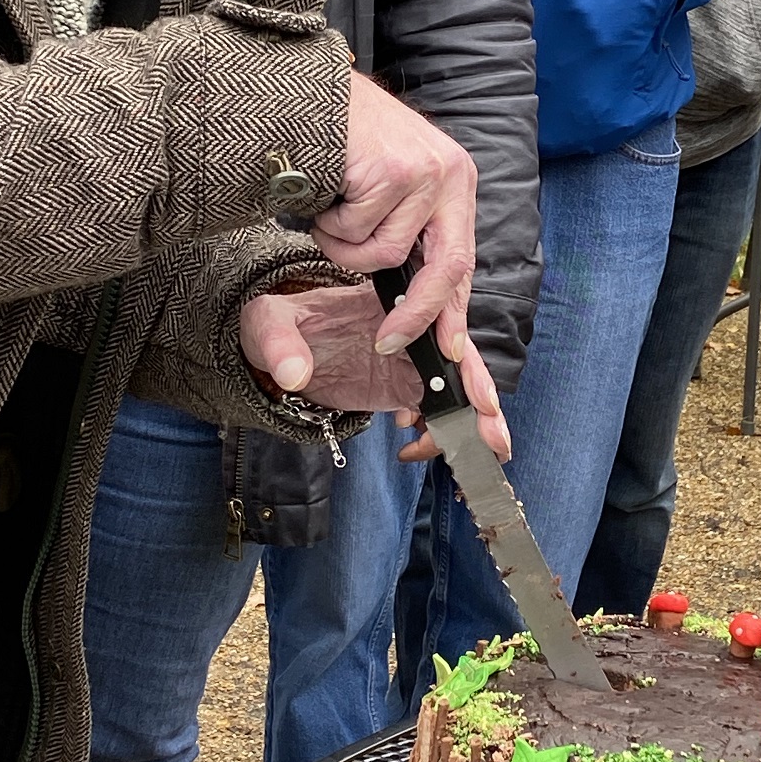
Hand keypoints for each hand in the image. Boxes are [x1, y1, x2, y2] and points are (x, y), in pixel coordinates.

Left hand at [239, 285, 510, 458]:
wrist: (274, 349)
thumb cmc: (275, 325)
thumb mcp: (267, 323)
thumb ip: (279, 343)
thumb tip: (293, 373)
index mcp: (386, 305)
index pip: (433, 322)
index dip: (456, 354)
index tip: (466, 385)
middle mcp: (408, 332)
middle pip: (457, 361)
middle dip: (480, 399)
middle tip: (493, 436)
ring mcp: (409, 363)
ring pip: (454, 390)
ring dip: (472, 423)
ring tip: (482, 455)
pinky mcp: (403, 390)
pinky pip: (435, 412)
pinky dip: (440, 434)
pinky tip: (413, 449)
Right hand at [313, 72, 477, 361]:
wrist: (307, 94)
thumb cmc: (345, 143)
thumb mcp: (392, 185)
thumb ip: (410, 230)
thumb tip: (421, 298)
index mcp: (455, 181)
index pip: (463, 258)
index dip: (454, 309)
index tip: (449, 349)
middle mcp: (449, 175)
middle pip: (446, 267)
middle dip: (416, 313)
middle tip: (388, 340)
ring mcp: (421, 172)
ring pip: (383, 254)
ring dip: (345, 245)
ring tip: (333, 210)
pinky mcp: (389, 172)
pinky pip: (353, 232)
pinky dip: (329, 224)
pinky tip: (325, 192)